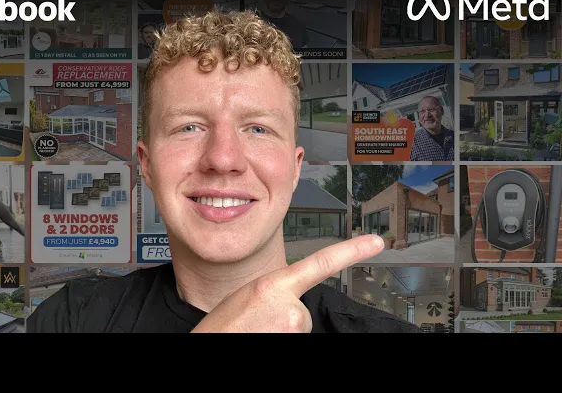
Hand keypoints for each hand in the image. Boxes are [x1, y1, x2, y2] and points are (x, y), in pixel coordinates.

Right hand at [190, 234, 383, 332]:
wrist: (210, 342)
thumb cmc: (221, 328)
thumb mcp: (246, 297)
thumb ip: (273, 293)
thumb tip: (291, 305)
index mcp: (273, 284)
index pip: (321, 263)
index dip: (352, 251)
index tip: (376, 243)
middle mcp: (290, 306)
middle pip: (302, 309)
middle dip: (284, 317)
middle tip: (257, 323)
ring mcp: (294, 326)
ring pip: (298, 327)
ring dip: (280, 330)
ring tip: (256, 331)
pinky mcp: (295, 340)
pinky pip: (296, 337)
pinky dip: (281, 337)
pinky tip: (262, 335)